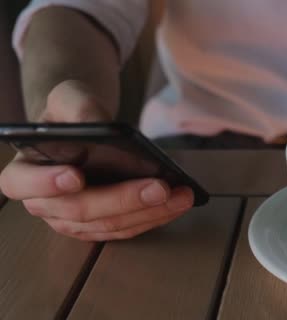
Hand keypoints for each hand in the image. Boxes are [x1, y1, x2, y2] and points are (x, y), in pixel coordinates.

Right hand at [0, 80, 193, 240]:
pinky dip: (154, 217)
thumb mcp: (68, 98)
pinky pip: (127, 229)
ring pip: (109, 225)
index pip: (21, 184)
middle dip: (123, 199)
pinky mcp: (100, 227)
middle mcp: (44, 204)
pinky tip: (177, 202)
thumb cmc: (72, 114)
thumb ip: (76, 105)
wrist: (86, 130)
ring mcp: (72, 221)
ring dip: (149, 212)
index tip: (76, 176)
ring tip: (181, 194)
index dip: (47, 183)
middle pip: (79, 210)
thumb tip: (96, 124)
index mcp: (23, 171)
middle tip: (159, 187)